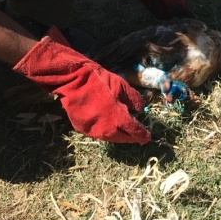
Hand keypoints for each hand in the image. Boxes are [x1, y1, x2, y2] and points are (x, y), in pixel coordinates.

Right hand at [13, 27, 149, 143]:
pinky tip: (107, 125)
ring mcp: (93, 131)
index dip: (142, 135)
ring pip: (110, 138)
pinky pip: (97, 134)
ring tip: (123, 131)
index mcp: (118, 118)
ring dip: (118, 135)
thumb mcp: (122, 86)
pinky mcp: (82, 129)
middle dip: (131, 137)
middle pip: (123, 138)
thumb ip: (134, 99)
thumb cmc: (100, 81)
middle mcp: (106, 129)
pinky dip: (104, 131)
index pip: (134, 131)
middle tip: (136, 135)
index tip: (147, 137)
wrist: (73, 81)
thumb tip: (141, 109)